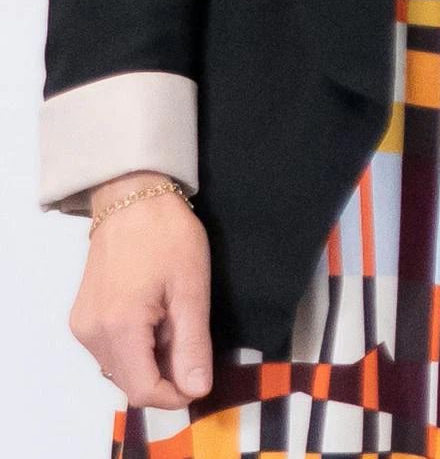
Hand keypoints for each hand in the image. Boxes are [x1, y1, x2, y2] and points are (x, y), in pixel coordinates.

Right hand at [69, 174, 213, 409]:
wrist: (131, 200)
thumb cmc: (168, 237)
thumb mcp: (192, 291)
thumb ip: (192, 344)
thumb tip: (196, 388)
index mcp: (119, 327)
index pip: (142, 389)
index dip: (175, 395)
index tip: (200, 381)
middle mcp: (92, 333)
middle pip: (130, 381)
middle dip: (166, 375)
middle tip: (193, 342)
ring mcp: (83, 326)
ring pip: (121, 367)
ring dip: (152, 360)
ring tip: (176, 321)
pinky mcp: (82, 318)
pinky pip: (112, 349)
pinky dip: (137, 346)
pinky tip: (157, 318)